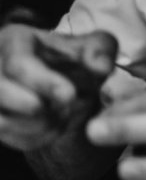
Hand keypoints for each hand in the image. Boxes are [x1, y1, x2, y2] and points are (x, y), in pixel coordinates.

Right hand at [0, 25, 115, 150]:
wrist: (58, 77)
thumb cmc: (71, 58)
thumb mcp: (91, 46)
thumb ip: (101, 50)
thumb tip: (100, 67)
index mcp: (13, 41)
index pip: (18, 64)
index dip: (44, 83)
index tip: (69, 95)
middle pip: (2, 94)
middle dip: (41, 108)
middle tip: (68, 106)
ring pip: (2, 122)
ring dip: (40, 126)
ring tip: (63, 115)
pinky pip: (8, 137)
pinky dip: (35, 138)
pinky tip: (53, 127)